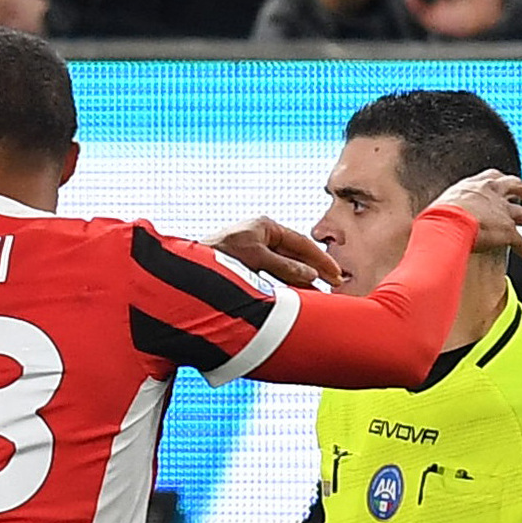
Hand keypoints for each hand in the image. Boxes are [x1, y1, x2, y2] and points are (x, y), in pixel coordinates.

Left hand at [204, 215, 339, 288]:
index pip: (301, 242)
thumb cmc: (215, 254)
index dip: (320, 259)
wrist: (186, 270)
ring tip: (320, 295)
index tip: (335, 273)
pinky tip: (296, 296)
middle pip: (295, 255)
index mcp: (264, 226)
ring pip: (285, 267)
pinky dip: (285, 285)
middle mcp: (260, 237)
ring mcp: (253, 252)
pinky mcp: (245, 268)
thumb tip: (310, 274)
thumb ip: (284, 267)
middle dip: (315, 270)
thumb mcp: (255, 258)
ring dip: (301, 280)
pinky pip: (272, 276)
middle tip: (334, 285)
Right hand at [422, 168, 521, 263]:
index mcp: (477, 186)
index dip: (502, 181)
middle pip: (517, 188)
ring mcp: (503, 212)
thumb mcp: (442, 204)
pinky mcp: (508, 232)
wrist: (447, 225)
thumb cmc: (439, 217)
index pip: (494, 177)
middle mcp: (494, 194)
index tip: (506, 183)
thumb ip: (448, 207)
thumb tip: (437, 217)